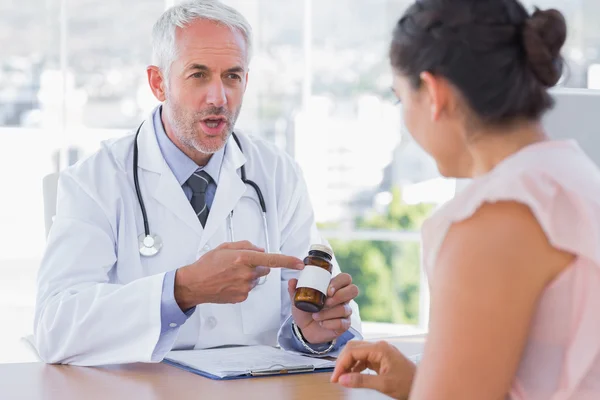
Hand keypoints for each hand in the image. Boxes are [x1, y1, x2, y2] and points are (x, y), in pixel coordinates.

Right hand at [175, 241, 303, 308]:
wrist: (194, 284)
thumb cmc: (206, 265)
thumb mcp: (225, 247)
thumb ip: (246, 246)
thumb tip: (261, 250)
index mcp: (243, 258)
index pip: (272, 260)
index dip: (288, 261)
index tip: (300, 263)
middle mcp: (246, 273)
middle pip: (264, 269)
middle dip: (257, 266)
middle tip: (239, 265)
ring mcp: (245, 287)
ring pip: (255, 280)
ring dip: (248, 276)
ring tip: (230, 275)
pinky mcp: (241, 297)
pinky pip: (248, 289)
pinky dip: (242, 286)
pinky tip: (228, 283)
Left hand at [288, 273, 358, 344]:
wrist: (304, 329)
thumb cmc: (305, 310)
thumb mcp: (297, 299)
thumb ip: (295, 290)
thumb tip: (292, 281)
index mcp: (334, 287)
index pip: (345, 278)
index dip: (339, 282)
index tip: (328, 291)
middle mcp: (342, 298)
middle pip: (353, 290)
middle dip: (339, 296)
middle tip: (326, 302)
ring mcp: (345, 311)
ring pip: (345, 308)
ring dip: (328, 313)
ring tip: (315, 316)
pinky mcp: (344, 324)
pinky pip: (343, 323)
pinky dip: (330, 323)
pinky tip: (322, 323)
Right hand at [330, 341, 415, 399]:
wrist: (423, 384)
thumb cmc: (409, 382)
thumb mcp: (384, 384)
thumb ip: (362, 381)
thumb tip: (343, 379)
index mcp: (380, 348)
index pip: (352, 351)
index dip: (341, 364)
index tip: (335, 378)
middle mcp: (379, 346)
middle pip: (353, 348)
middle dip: (343, 362)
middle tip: (337, 377)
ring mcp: (380, 352)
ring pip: (357, 353)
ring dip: (348, 364)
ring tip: (343, 378)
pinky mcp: (381, 358)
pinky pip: (363, 359)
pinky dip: (356, 366)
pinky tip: (353, 375)